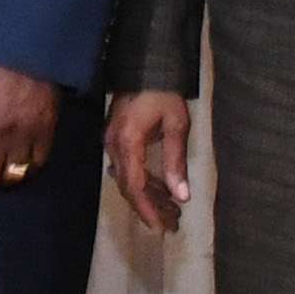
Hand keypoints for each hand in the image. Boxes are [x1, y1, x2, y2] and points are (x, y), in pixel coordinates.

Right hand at [106, 91, 194, 231]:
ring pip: (128, 180)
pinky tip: (162, 191)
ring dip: (149, 197)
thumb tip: (182, 196)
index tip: (161, 229)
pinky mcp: (116, 139)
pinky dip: (144, 182)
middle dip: (150, 208)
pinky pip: (128, 168)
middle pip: (129, 188)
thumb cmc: (164, 93)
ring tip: (173, 212)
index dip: (148, 211)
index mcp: (128, 144)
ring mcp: (112, 143)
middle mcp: (114, 147)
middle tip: (172, 225)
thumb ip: (176, 161)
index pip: (135, 187)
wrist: (145, 64)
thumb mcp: (176, 125)